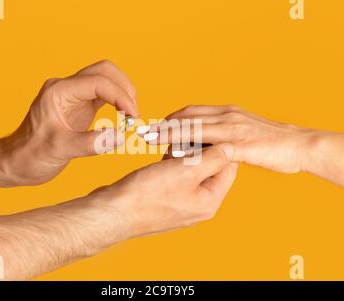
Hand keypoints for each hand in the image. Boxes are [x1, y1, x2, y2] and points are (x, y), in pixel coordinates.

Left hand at [0, 60, 138, 184]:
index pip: (98, 82)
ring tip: (130, 117)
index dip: (120, 96)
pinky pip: (104, 95)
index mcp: (58, 92)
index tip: (133, 116)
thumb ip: (90, 143)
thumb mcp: (59, 150)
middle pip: (104, 71)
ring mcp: (74, 96)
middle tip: (133, 114)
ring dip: (123, 93)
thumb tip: (121, 137)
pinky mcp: (80, 107)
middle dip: (124, 88)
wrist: (16, 162)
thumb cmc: (30, 155)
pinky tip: (123, 118)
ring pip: (106, 80)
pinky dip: (117, 102)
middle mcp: (66, 88)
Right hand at [89, 144, 237, 237]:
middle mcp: (199, 205)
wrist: (112, 212)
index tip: (203, 132)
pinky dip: (171, 163)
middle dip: (197, 148)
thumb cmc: (147, 194)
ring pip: (191, 170)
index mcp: (210, 201)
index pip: (228, 166)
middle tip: (181, 140)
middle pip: (210, 167)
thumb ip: (213, 159)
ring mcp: (182, 203)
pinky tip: (161, 156)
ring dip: (182, 154)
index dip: (218, 145)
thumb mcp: (187, 171)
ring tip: (168, 148)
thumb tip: (231, 148)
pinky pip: (176, 176)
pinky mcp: (165, 199)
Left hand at [147, 105, 317, 173]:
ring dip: (170, 133)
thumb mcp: (245, 130)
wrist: (300, 145)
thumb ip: (226, 133)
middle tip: (143, 132)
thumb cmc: (272, 142)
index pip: (191, 112)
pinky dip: (191, 150)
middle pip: (187, 117)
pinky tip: (177, 156)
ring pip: (194, 128)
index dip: (170, 119)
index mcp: (227, 112)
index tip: (154, 126)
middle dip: (163, 124)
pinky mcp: (240, 145)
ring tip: (150, 139)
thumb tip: (209, 141)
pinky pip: (210, 147)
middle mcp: (227, 116)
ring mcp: (233, 129)